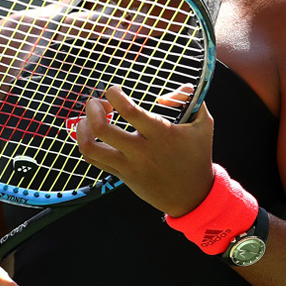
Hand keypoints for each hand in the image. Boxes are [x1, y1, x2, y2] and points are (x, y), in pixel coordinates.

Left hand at [76, 84, 214, 216]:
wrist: (192, 196)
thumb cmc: (197, 155)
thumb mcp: (203, 124)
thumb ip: (190, 99)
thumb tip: (165, 94)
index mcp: (161, 134)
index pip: (129, 111)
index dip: (115, 95)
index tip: (114, 90)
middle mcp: (142, 150)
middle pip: (102, 129)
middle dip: (93, 109)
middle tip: (96, 102)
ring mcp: (129, 165)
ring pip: (91, 148)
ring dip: (82, 129)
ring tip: (87, 119)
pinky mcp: (122, 176)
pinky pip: (94, 160)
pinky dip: (86, 144)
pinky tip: (91, 134)